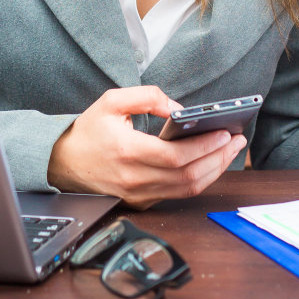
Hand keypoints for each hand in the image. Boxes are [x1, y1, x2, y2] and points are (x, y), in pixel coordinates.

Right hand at [47, 85, 246, 207]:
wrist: (62, 163)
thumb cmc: (88, 132)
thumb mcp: (111, 101)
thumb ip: (146, 97)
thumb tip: (178, 108)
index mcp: (127, 151)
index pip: (176, 156)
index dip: (205, 146)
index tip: (224, 132)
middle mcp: (134, 178)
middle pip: (188, 175)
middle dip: (218, 157)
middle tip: (236, 141)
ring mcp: (138, 194)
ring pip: (187, 188)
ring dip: (214, 171)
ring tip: (229, 152)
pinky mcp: (141, 202)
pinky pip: (177, 194)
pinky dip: (198, 180)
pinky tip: (210, 164)